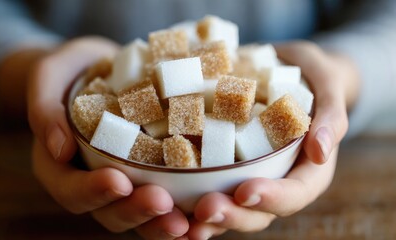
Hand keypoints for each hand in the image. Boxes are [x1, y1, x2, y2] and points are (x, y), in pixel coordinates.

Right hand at [27, 37, 188, 238]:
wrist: (99, 68)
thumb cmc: (70, 71)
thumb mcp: (48, 77)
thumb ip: (45, 109)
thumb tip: (59, 149)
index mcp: (61, 166)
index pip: (71, 190)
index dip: (93, 192)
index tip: (119, 181)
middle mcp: (93, 181)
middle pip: (109, 211)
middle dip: (136, 211)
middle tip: (162, 203)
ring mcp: (125, 180)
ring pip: (140, 213)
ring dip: (162, 222)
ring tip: (187, 221)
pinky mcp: (151, 171)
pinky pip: (166, 196)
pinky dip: (183, 208)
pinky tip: (203, 209)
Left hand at [185, 41, 358, 238]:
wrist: (282, 68)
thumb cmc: (310, 76)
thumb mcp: (327, 84)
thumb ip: (331, 115)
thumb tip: (321, 151)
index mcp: (306, 168)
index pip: (295, 193)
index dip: (272, 198)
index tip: (246, 192)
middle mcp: (275, 179)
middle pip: (259, 211)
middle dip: (233, 215)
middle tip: (206, 209)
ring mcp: (247, 175)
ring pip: (230, 208)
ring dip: (206, 218)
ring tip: (182, 221)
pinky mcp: (223, 165)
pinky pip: (207, 187)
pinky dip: (188, 200)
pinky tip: (167, 201)